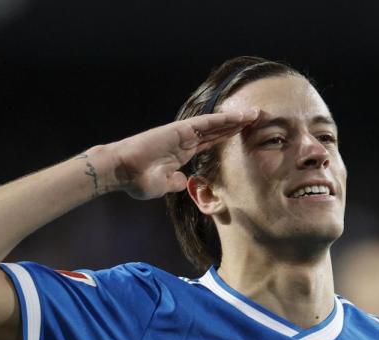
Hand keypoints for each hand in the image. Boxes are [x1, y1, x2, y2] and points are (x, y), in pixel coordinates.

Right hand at [111, 108, 258, 199]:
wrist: (121, 170)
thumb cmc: (137, 180)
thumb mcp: (162, 185)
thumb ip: (175, 182)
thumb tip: (185, 181)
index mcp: (182, 153)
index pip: (210, 143)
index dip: (227, 138)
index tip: (243, 135)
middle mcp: (184, 141)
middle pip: (216, 131)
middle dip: (236, 126)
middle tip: (256, 119)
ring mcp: (182, 134)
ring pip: (215, 124)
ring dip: (235, 120)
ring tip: (255, 115)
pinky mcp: (179, 130)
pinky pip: (205, 124)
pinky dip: (222, 120)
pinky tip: (238, 117)